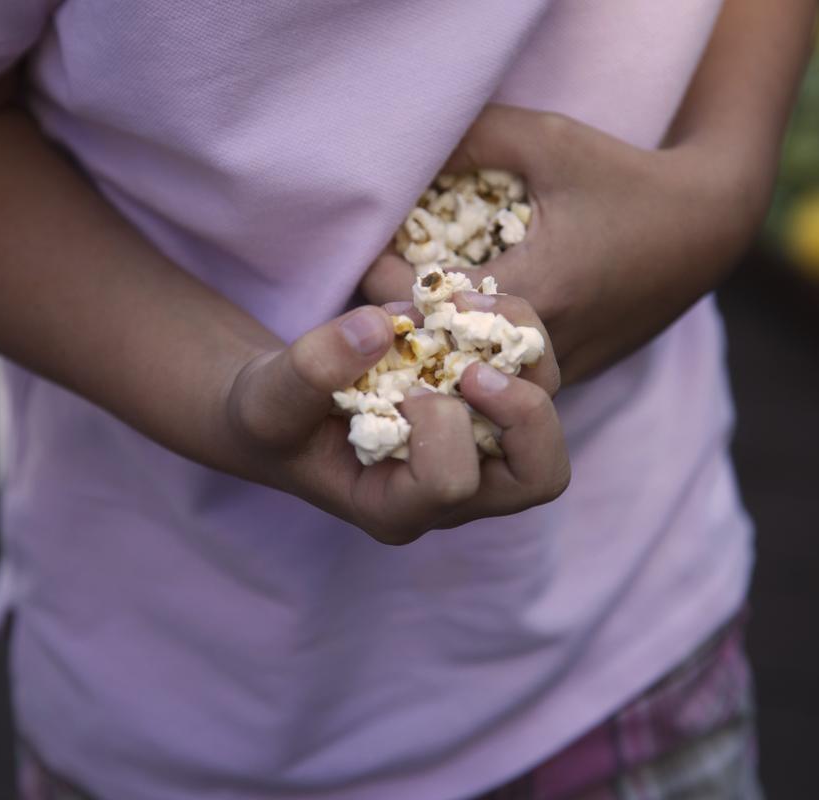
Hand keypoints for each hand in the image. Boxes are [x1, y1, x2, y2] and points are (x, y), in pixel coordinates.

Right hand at [222, 297, 568, 544]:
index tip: (401, 389)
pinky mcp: (486, 408)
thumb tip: (381, 326)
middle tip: (472, 366)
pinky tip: (462, 298)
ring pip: (550, 415)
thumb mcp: (268, 398)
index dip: (438, 427)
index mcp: (398, 509)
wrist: (282, 402)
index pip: (452, 485)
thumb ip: (311, 371)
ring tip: (468, 306)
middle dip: (524, 412)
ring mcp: (478, 451)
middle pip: (539, 476)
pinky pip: (533, 370)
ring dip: (524, 352)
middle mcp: (453, 493)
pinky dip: (512, 327)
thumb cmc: (271, 415)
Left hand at [360, 104, 772, 383]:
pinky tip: (463, 317)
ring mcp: (562, 372)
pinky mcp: (574, 377)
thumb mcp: (548, 141)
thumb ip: (473, 138)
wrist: (707, 229)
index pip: (424, 310)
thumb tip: (406, 144)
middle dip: (403, 318)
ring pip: (472, 377)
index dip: (383, 278)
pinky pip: (506, 380)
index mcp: (535, 291)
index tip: (374, 246)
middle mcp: (546, 348)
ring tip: (416, 300)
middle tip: (382, 277)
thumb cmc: (626, 179)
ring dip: (438, 342)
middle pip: (439, 353)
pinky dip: (476, 354)